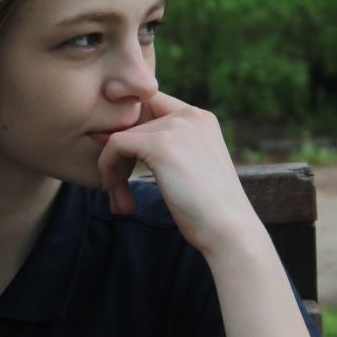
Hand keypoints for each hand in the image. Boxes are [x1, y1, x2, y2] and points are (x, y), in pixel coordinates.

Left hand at [96, 91, 260, 257]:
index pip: (150, 105)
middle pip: (132, 122)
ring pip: (121, 136)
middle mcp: (190, 114)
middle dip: (119, 158)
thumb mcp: (190, 167)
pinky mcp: (160, 144)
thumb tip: (114, 140)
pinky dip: (107, 168)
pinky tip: (118, 197)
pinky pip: (115, 144)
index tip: (123, 166)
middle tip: (118, 192)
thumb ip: (165, 148)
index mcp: (200, 118)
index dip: (131, 132)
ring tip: (121, 202)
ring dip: (113, 170)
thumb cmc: (208, 211)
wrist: (229, 231)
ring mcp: (176, 126)